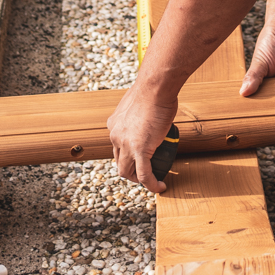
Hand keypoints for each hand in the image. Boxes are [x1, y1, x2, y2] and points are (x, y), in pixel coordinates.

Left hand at [107, 78, 176, 193]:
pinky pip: (144, 175)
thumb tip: (152, 113)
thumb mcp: (138, 102)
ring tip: (151, 181)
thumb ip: (140, 112)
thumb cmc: (152, 90)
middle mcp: (116, 136)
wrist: (155, 88)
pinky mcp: (140, 150)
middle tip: (143, 171)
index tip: (138, 156)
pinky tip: (160, 186)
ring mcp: (126, 145)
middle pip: (119, 161)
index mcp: (114, 124)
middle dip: (130, 170)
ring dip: (137, 179)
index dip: (126, 154)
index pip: (116, 146)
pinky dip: (151, 184)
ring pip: (127, 172)